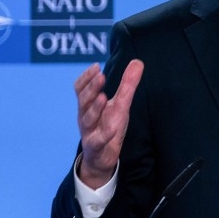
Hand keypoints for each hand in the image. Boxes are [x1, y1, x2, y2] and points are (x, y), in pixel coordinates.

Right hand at [74, 59, 143, 188]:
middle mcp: (85, 116)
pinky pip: (98, 141)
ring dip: (94, 108)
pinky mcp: (96, 146)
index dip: (87, 77)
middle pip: (83, 101)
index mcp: (88, 104)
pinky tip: (112, 129)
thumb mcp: (120, 104)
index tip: (96, 66)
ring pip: (87, 119)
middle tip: (101, 76)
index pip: (81, 88)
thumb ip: (127, 84)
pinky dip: (104, 134)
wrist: (102, 156)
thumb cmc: (108, 125)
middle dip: (91, 88)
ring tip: (103, 97)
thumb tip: (138, 61)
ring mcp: (89, 132)